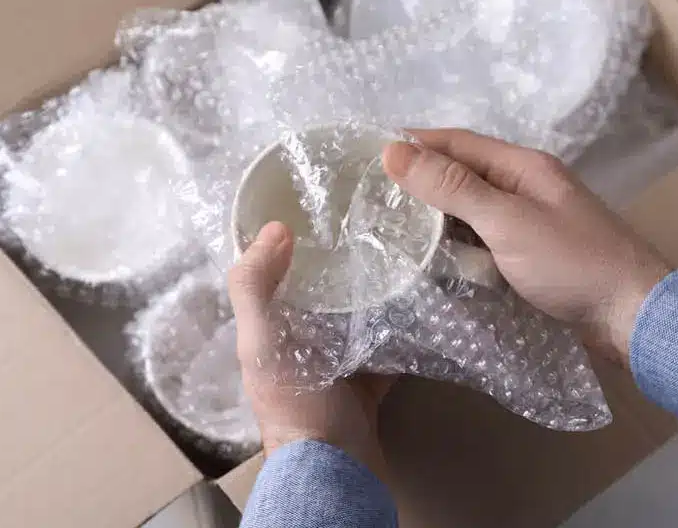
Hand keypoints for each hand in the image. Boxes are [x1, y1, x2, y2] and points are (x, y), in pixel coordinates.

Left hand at [228, 222, 395, 475]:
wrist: (339, 470)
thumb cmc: (295, 404)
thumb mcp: (262, 343)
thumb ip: (256, 287)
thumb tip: (274, 228)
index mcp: (270, 334)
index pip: (274, 278)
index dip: (288, 245)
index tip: (317, 207)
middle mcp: (301, 347)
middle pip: (320, 296)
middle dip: (340, 265)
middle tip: (372, 225)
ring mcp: (338, 366)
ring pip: (357, 318)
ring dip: (373, 294)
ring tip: (400, 254)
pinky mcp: (371, 382)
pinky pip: (389, 347)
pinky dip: (402, 329)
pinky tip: (421, 300)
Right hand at [383, 129, 671, 364]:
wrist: (634, 316)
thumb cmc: (572, 263)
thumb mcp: (506, 220)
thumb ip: (452, 187)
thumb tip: (393, 151)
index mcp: (523, 166)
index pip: (456, 142)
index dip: (412, 145)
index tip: (362, 156)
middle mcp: (525, 188)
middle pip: (461, 176)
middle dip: (418, 185)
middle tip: (367, 201)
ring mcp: (529, 225)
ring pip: (469, 214)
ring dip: (434, 222)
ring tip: (385, 233)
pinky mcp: (530, 259)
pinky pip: (483, 245)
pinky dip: (456, 251)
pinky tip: (429, 264)